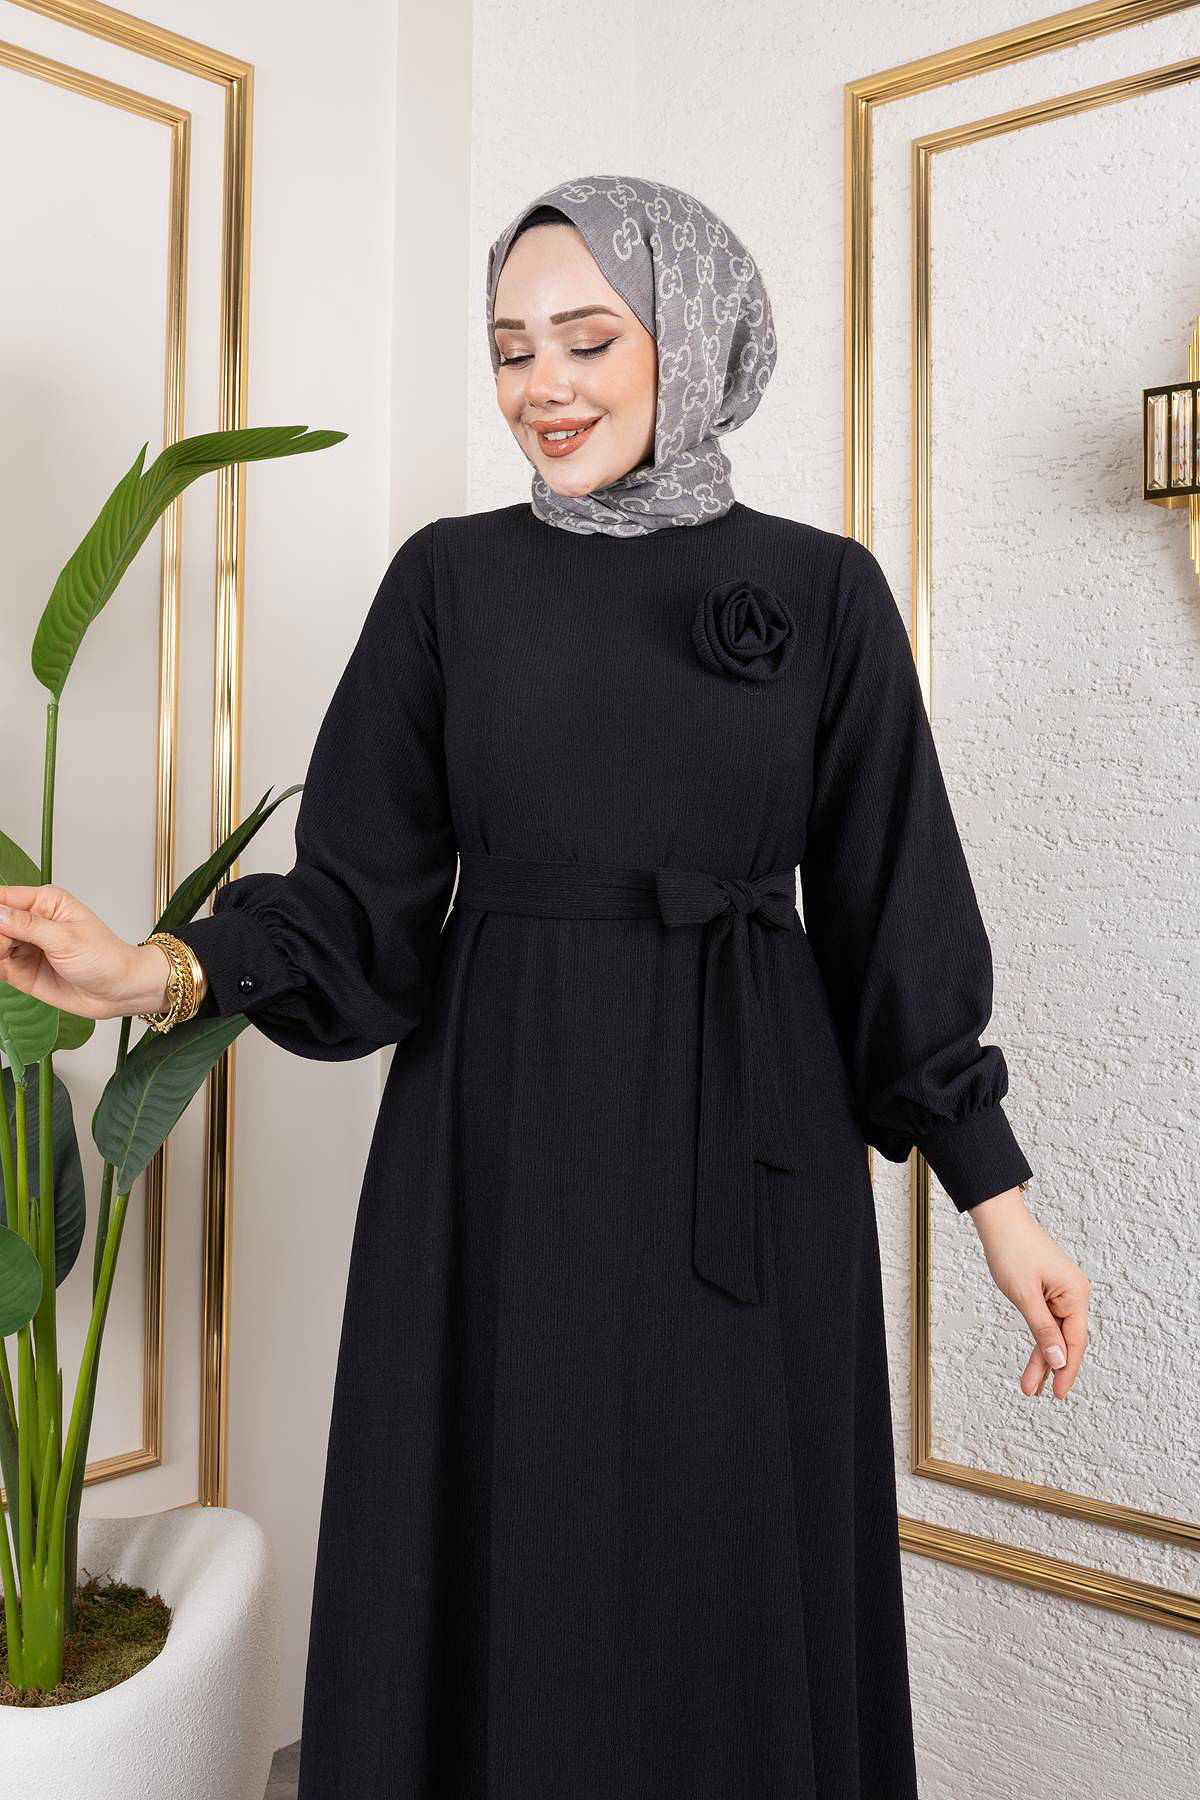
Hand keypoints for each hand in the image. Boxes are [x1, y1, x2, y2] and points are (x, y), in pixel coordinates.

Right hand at [0, 882, 155, 1020]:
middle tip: (5, 950)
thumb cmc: (105, 958)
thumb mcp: (65, 938)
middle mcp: (31, 921)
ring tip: (8, 961)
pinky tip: (3, 970)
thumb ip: (27, 926)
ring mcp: (24, 946)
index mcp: (45, 902)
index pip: (3, 898)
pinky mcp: (20, 969)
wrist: (117, 991)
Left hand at [967, 1188, 1090, 1398]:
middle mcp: (1074, 1294)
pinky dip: (1039, 1339)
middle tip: (1035, 1393)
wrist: (1000, 1221)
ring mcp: (1062, 1293)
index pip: (1075, 1341)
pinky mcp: (1049, 1291)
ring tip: (1029, 1386)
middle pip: (1065, 1341)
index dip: (1067, 1369)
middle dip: (1050, 1368)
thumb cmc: (1012, 1250)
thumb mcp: (1025, 1296)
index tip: (1059, 1393)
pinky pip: (1046, 1322)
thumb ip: (1042, 1329)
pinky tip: (1035, 1359)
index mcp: (1075, 1294)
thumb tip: (1057, 1359)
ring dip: (1041, 1358)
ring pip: (1054, 1334)